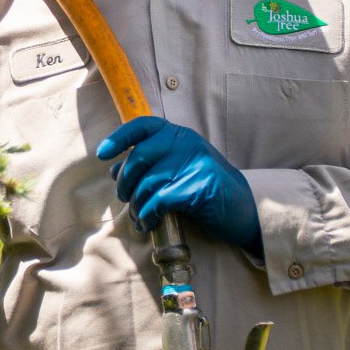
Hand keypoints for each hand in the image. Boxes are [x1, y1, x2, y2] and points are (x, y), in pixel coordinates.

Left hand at [96, 116, 259, 252]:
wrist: (246, 209)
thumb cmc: (207, 189)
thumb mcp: (179, 169)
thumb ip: (151, 165)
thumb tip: (114, 168)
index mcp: (180, 136)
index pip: (143, 126)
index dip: (119, 138)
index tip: (103, 154)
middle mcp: (187, 145)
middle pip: (139, 158)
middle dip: (126, 182)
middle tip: (126, 198)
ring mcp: (195, 165)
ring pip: (147, 183)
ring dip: (137, 204)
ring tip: (138, 217)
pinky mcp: (199, 189)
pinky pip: (160, 201)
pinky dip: (148, 215)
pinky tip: (148, 223)